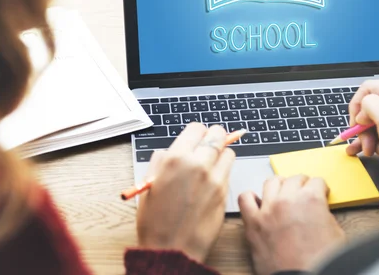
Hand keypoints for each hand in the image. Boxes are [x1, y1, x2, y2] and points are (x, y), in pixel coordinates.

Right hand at [136, 123, 234, 262]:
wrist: (172, 249)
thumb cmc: (155, 221)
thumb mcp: (149, 184)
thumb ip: (161, 161)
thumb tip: (171, 151)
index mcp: (176, 159)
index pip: (197, 128)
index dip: (196, 133)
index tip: (196, 138)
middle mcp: (198, 164)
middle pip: (218, 135)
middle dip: (213, 138)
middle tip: (208, 145)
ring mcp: (215, 178)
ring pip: (229, 152)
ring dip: (221, 154)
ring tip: (210, 165)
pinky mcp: (225, 192)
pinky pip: (229, 172)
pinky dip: (224, 171)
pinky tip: (212, 181)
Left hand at [239, 175, 344, 274]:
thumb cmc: (320, 261)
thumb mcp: (336, 233)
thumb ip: (325, 214)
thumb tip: (319, 210)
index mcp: (311, 199)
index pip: (316, 181)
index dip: (320, 188)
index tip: (319, 192)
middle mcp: (288, 199)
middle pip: (294, 178)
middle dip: (302, 185)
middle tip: (303, 194)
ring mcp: (268, 209)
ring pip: (271, 182)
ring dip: (279, 186)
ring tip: (282, 194)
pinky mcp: (253, 223)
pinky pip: (245, 199)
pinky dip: (251, 198)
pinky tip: (259, 204)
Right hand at [346, 79, 378, 169]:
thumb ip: (368, 105)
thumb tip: (362, 114)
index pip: (368, 89)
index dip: (357, 106)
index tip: (356, 125)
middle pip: (370, 107)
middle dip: (365, 128)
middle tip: (366, 144)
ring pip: (374, 122)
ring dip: (370, 139)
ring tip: (373, 152)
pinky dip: (376, 143)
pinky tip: (375, 153)